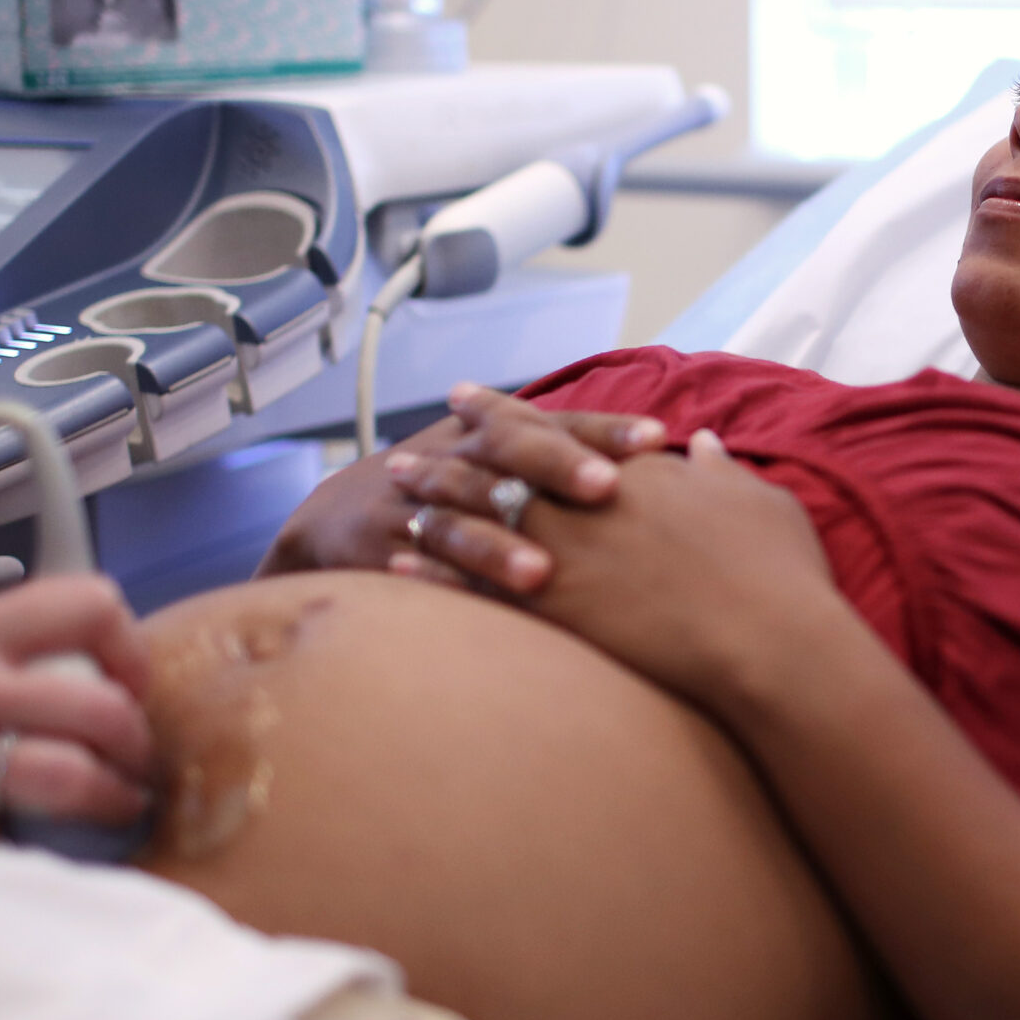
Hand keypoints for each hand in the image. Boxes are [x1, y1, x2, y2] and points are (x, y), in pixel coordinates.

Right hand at [0, 573, 153, 875]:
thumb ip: (20, 652)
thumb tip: (120, 679)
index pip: (92, 606)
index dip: (132, 655)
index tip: (131, 692)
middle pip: (101, 709)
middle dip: (137, 750)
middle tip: (135, 772)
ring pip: (70, 777)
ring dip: (111, 804)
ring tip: (113, 812)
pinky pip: (14, 846)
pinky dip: (43, 858)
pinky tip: (42, 855)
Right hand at [257, 382, 664, 577]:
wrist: (331, 520)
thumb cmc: (448, 492)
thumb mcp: (498, 463)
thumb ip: (576, 463)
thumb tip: (688, 458)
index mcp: (495, 436)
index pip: (557, 422)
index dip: (603, 429)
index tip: (658, 437)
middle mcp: (458, 458)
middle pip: (508, 450)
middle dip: (557, 466)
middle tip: (608, 487)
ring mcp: (417, 502)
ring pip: (461, 513)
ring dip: (500, 543)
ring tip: (543, 572)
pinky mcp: (383, 548)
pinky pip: (417, 563)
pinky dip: (441, 578)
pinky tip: (471, 597)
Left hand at [398, 419, 846, 706]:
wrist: (771, 644)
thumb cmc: (778, 576)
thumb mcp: (760, 504)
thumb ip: (724, 472)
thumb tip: (706, 446)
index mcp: (632, 470)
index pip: (552, 428)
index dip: (503, 412)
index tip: (465, 399)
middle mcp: (586, 503)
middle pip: (498, 468)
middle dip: (448, 458)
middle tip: (407, 454)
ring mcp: (566, 555)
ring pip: (478, 520)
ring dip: (432, 508)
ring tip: (397, 503)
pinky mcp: (555, 610)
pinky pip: (475, 586)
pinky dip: (435, 575)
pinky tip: (399, 571)